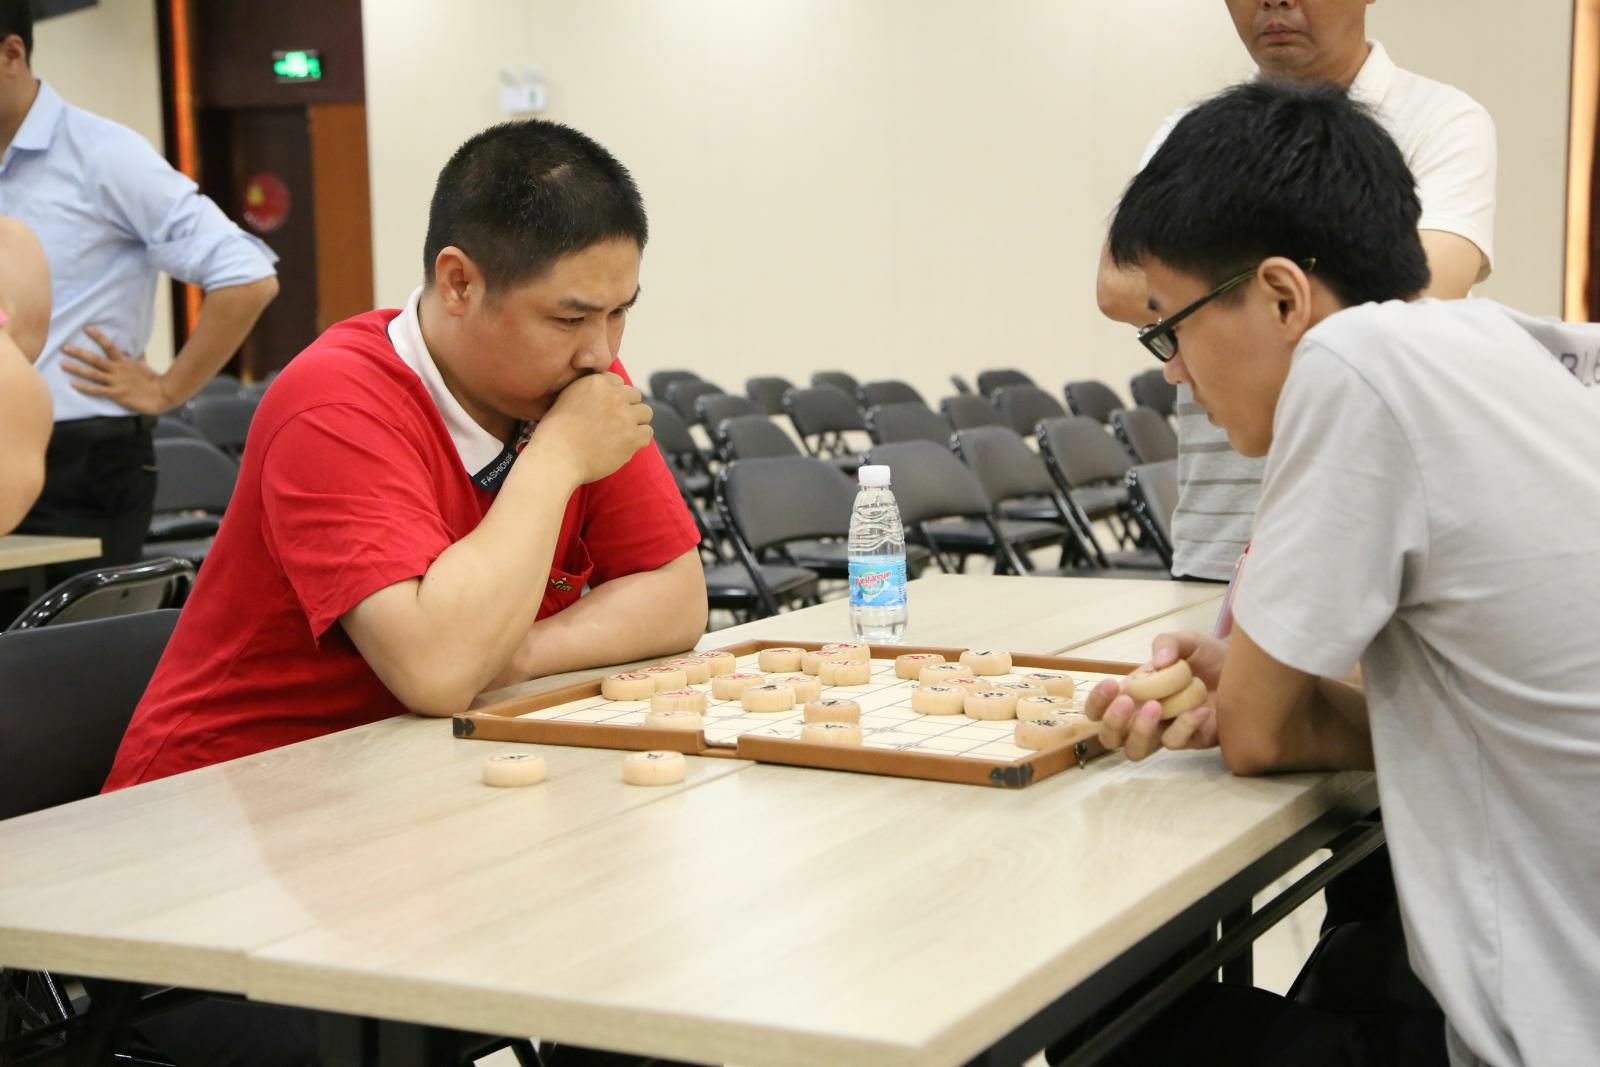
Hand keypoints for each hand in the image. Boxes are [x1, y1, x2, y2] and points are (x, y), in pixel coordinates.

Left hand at [61, 326, 172, 414]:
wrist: (163, 394)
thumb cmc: (154, 380)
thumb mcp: (144, 365)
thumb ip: (136, 357)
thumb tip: (135, 348)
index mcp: (124, 362)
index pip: (109, 346)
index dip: (98, 336)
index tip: (86, 328)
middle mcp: (118, 370)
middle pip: (95, 359)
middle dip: (78, 353)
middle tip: (64, 347)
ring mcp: (116, 382)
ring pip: (92, 374)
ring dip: (76, 369)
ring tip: (62, 364)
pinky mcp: (116, 394)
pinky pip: (97, 390)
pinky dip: (85, 387)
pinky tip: (73, 384)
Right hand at [526, 372, 652, 484]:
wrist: (556, 457)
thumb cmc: (556, 433)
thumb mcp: (567, 397)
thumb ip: (589, 391)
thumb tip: (610, 391)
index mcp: (596, 382)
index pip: (618, 382)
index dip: (613, 397)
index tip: (605, 410)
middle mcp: (614, 395)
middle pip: (635, 395)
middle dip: (627, 408)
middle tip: (614, 424)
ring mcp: (625, 416)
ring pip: (645, 413)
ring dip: (636, 423)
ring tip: (621, 435)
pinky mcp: (632, 437)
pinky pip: (647, 433)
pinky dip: (639, 440)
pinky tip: (625, 446)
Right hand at [1084, 630, 1226, 761]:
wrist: (1246, 668)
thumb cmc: (1208, 656)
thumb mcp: (1186, 640)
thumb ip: (1168, 642)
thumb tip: (1157, 661)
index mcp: (1133, 693)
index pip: (1100, 708)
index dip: (1097, 701)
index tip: (1110, 685)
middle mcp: (1143, 716)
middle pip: (1110, 737)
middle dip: (1112, 722)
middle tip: (1127, 702)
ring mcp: (1165, 731)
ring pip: (1136, 750)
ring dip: (1140, 731)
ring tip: (1157, 707)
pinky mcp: (1190, 741)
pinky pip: (1176, 743)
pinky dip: (1184, 726)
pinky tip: (1198, 709)